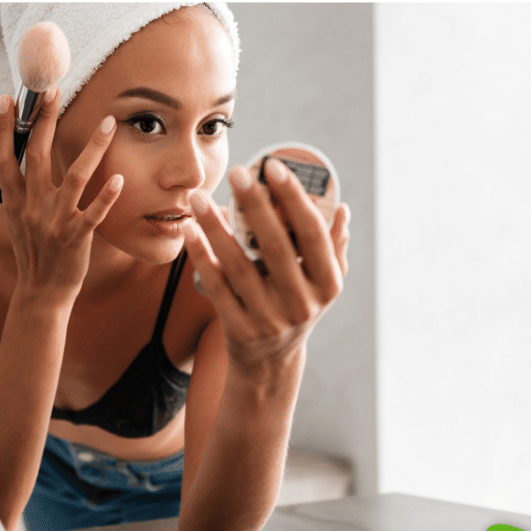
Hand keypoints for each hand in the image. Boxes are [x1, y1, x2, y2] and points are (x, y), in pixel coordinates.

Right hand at [0, 87, 122, 301]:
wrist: (41, 291)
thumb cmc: (32, 248)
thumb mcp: (15, 215)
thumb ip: (14, 183)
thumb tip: (4, 143)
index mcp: (13, 200)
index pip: (3, 156)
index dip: (4, 127)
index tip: (9, 98)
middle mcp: (31, 207)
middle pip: (37, 156)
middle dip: (45, 121)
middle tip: (53, 89)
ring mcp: (54, 222)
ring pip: (75, 178)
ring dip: (93, 149)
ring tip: (109, 123)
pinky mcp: (76, 238)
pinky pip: (93, 214)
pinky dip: (106, 197)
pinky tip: (120, 179)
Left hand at [185, 157, 349, 370]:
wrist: (270, 363)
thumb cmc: (295, 306)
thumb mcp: (321, 285)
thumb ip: (332, 247)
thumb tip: (341, 207)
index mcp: (327, 284)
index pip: (312, 234)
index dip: (295, 199)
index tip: (274, 166)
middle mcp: (301, 303)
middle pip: (275, 246)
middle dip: (255, 205)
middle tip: (238, 171)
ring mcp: (268, 319)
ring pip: (238, 266)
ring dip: (216, 228)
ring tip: (200, 198)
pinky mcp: (238, 330)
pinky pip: (216, 287)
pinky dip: (201, 257)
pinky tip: (190, 231)